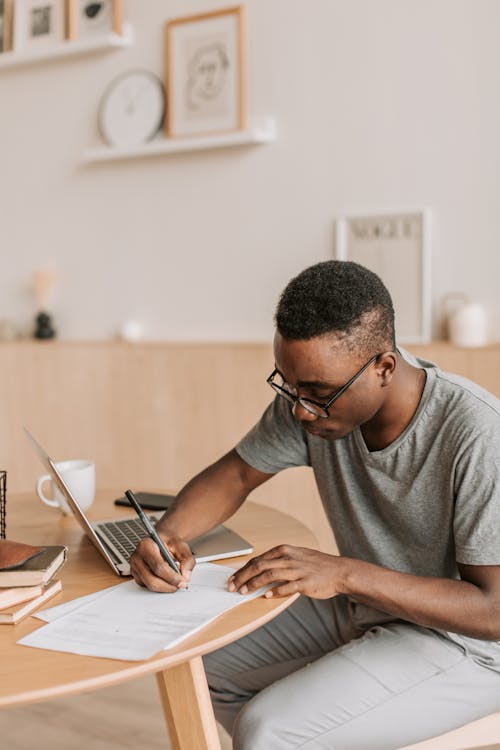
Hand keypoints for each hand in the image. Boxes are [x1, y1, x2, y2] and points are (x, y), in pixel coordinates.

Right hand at [129, 532, 194, 592]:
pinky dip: (160, 587)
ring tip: (175, 580)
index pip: (158, 566)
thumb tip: (186, 576)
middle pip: (152, 580)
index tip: (183, 581)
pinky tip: (167, 579)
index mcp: (146, 546)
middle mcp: (137, 557)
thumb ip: (187, 559)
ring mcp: (135, 568)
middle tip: (181, 584)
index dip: (172, 577)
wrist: (161, 541)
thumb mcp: (181, 546)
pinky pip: (149, 587)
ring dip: (165, 587)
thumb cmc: (169, 542)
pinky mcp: (137, 577)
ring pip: (150, 586)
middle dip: (169, 585)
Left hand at [228, 545, 347, 599]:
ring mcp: (297, 570)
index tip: (233, 579)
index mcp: (284, 550)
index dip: (242, 570)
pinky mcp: (305, 582)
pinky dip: (275, 591)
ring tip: (244, 592)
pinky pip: (286, 587)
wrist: (339, 571)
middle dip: (242, 577)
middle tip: (232, 587)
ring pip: (269, 575)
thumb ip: (278, 561)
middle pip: (259, 566)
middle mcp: (288, 558)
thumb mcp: (295, 556)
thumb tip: (258, 569)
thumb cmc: (316, 565)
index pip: (257, 559)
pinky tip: (266, 596)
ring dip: (254, 584)